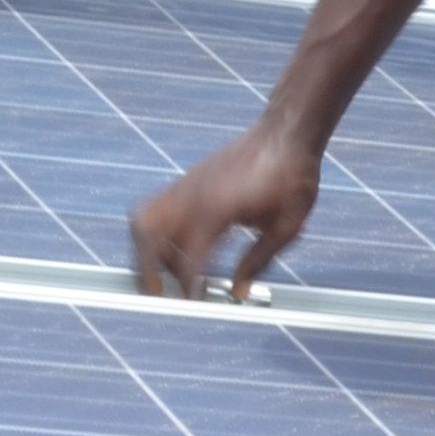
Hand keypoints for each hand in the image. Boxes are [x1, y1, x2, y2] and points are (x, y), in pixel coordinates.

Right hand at [130, 123, 322, 301]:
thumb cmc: (291, 176)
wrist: (286, 133)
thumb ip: (257, 262)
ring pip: (143, 219)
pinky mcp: (188, 180)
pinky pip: (155, 206)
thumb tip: (237, 291)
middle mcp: (193, 196)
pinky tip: (176, 248)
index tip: (195, 302)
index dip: (189, 286)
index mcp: (217, 210)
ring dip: (146, 249)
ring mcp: (186, 185)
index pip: (189, 258)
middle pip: (148, 236)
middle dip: (148, 269)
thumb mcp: (285, 228)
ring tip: (162, 272)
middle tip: (161, 294)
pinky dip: (156, 231)